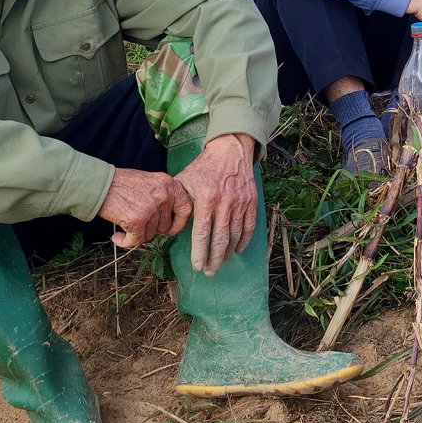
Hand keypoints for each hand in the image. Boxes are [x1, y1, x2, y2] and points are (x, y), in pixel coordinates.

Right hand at [100, 167, 192, 249]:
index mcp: (170, 184)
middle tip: (139, 223)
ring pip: (150, 235)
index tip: (171, 229)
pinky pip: (136, 241)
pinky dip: (125, 242)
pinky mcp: (137, 220)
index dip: (179, 223)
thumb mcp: (151, 181)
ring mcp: (151, 208)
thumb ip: (164, 196)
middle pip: (165, 226)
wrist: (99, 183)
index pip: (186, 209)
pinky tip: (117, 237)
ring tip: (126, 223)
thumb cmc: (122, 183)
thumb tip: (171, 218)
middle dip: (152, 229)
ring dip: (138, 234)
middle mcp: (164, 196)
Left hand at [176, 133, 257, 276]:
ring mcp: (240, 202)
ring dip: (227, 253)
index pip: (203, 232)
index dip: (200, 252)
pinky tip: (236, 251)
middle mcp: (225, 202)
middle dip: (214, 259)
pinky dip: (243, 241)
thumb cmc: (204, 167)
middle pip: (220, 238)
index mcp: (206, 198)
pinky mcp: (251, 202)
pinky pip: (249, 227)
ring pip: (235, 235)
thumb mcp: (185, 179)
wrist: (231, 150)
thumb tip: (170, 224)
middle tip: (209, 272)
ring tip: (220, 264)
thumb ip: (178, 202)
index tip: (197, 267)